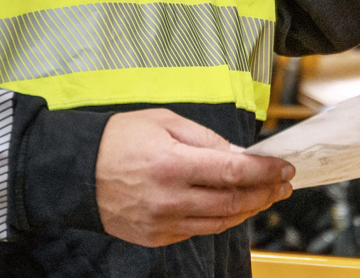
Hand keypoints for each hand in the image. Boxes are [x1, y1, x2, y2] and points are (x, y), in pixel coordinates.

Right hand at [95, 108, 294, 246]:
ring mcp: (163, 222)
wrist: (75, 172)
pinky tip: (231, 207)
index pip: (235, 172)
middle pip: (234, 201)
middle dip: (265, 193)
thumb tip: (239, 155)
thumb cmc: (118, 139)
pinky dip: (220, 220)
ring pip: (220, 222)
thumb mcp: (164, 122)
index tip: (285, 168)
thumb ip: (205, 139)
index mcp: (173, 163)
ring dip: (248, 209)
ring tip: (264, 197)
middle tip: (282, 185)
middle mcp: (170, 198)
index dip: (266, 172)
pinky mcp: (156, 237)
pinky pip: (198, 230)